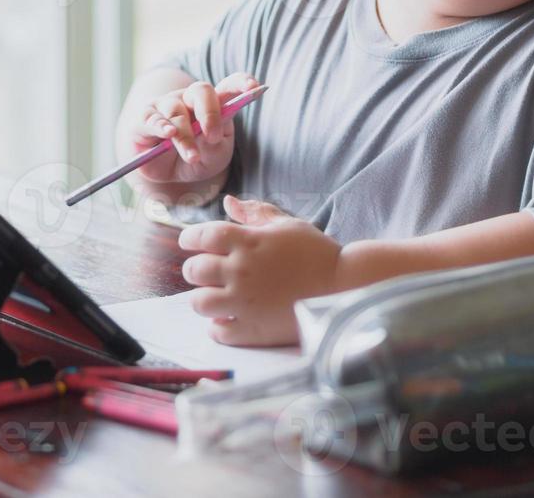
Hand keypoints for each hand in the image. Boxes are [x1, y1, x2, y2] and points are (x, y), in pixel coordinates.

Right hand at [126, 73, 259, 183]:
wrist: (168, 176)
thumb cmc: (196, 160)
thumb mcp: (213, 158)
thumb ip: (214, 145)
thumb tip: (206, 133)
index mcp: (213, 105)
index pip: (228, 87)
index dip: (240, 82)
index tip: (253, 87)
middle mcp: (189, 99)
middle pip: (201, 90)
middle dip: (209, 112)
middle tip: (212, 136)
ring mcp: (165, 105)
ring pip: (176, 110)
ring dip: (185, 136)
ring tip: (191, 156)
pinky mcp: (144, 117)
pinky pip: (151, 117)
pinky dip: (160, 125)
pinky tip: (168, 133)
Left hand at [177, 194, 343, 345]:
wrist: (344, 287)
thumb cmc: (316, 253)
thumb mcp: (287, 225)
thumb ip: (255, 212)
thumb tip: (229, 202)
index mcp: (247, 242)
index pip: (201, 236)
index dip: (190, 238)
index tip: (189, 242)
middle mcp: (241, 271)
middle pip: (194, 270)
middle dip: (194, 269)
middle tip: (203, 272)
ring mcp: (245, 303)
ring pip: (200, 303)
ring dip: (203, 298)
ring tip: (215, 296)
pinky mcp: (254, 330)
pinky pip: (219, 331)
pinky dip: (218, 325)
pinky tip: (229, 318)